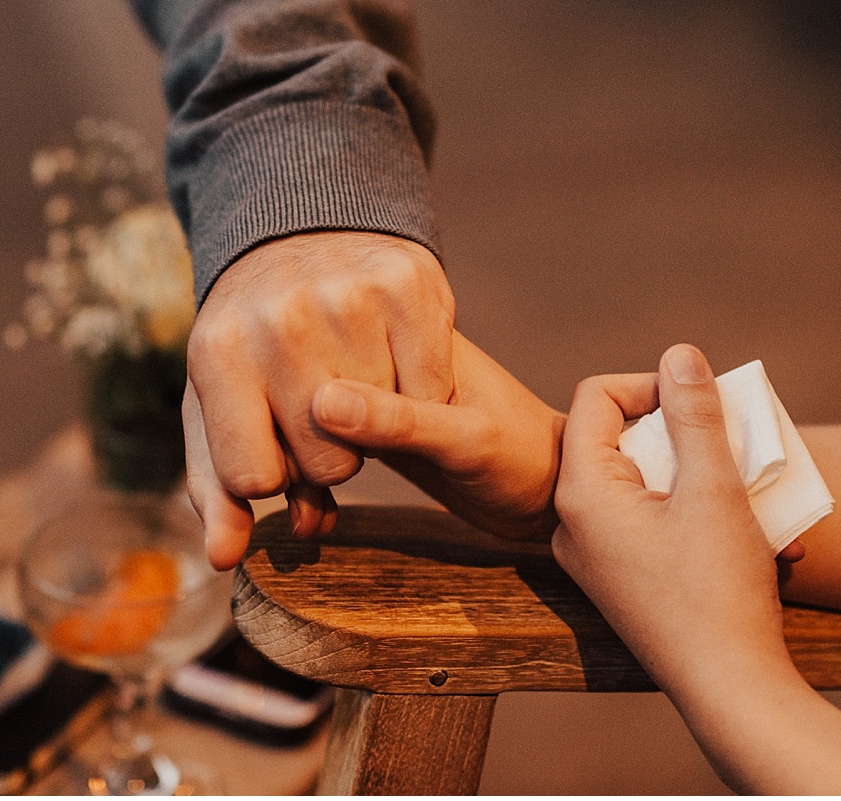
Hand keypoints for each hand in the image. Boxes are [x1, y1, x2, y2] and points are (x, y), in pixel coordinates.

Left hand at [183, 231, 454, 569]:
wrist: (304, 235)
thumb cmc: (256, 346)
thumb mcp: (219, 406)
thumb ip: (218, 488)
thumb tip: (227, 558)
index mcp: (216, 353)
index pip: (254, 479)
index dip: (274, 474)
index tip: (276, 440)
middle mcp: (278, 320)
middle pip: (327, 463)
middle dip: (328, 453)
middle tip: (322, 406)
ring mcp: (345, 297)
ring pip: (382, 431)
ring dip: (377, 420)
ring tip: (356, 374)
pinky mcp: (408, 282)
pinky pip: (430, 390)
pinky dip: (421, 389)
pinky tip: (396, 358)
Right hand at [310, 331, 565, 541]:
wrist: (544, 490)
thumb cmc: (527, 454)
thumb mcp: (468, 439)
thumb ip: (400, 420)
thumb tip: (323, 403)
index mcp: (405, 324)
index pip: (327, 356)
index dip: (321, 412)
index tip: (348, 450)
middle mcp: (376, 349)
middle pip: (298, 391)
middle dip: (301, 450)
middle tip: (334, 481)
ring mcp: (364, 390)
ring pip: (296, 422)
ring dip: (296, 473)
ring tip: (319, 504)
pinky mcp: (359, 428)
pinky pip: (309, 449)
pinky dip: (304, 487)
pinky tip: (316, 514)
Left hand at [550, 344, 791, 699]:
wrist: (730, 689)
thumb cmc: (718, 590)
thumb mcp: (713, 488)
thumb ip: (695, 415)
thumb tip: (680, 354)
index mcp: (580, 493)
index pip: (597, 397)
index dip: (651, 383)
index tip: (703, 400)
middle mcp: (573, 522)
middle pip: (620, 437)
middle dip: (686, 433)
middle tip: (738, 445)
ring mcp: (595, 554)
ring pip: (644, 480)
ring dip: (704, 475)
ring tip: (759, 494)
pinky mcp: (621, 577)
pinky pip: (652, 520)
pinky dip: (700, 514)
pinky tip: (760, 538)